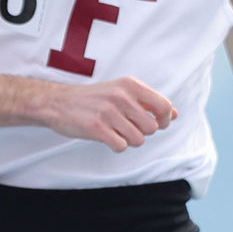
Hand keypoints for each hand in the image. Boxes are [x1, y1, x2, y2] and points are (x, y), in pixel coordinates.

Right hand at [38, 76, 176, 151]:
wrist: (58, 103)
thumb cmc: (93, 99)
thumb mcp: (121, 92)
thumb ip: (148, 102)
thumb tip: (174, 115)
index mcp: (130, 85)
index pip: (164, 106)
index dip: (164, 120)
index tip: (156, 123)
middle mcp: (121, 96)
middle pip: (152, 127)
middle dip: (143, 132)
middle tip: (128, 128)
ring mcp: (108, 112)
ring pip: (138, 139)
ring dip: (129, 140)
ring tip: (116, 132)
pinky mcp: (97, 128)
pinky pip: (121, 146)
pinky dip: (117, 146)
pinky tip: (107, 137)